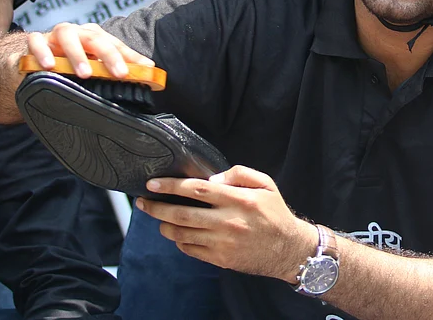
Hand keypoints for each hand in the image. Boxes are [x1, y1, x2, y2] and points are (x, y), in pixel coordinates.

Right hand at [24, 22, 153, 78]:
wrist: (34, 62)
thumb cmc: (70, 65)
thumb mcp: (94, 67)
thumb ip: (116, 69)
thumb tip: (151, 74)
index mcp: (94, 37)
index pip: (116, 44)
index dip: (131, 57)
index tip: (146, 68)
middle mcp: (77, 33)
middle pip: (95, 39)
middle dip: (109, 56)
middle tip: (120, 74)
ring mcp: (54, 36)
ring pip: (67, 35)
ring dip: (77, 54)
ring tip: (85, 74)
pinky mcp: (34, 42)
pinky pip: (36, 42)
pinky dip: (42, 52)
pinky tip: (48, 66)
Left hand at [137, 167, 319, 279]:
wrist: (288, 249)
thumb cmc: (275, 214)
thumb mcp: (266, 184)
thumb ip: (239, 173)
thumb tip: (212, 179)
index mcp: (238, 199)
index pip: (196, 190)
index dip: (171, 186)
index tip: (153, 184)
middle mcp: (227, 221)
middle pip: (181, 213)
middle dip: (157, 207)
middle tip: (143, 202)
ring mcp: (222, 242)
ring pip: (182, 234)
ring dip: (164, 225)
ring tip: (159, 218)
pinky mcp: (220, 259)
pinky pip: (190, 250)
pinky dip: (179, 242)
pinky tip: (178, 234)